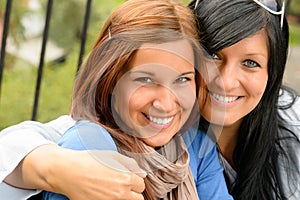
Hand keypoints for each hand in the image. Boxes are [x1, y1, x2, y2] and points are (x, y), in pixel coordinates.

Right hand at [9, 145, 145, 199]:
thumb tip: (142, 174)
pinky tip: (104, 194)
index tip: (128, 177)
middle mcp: (120, 194)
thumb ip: (130, 164)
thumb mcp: (112, 155)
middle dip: (133, 191)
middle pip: (138, 199)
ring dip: (125, 197)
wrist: (67, 171)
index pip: (141, 185)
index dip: (135, 180)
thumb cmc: (88, 160)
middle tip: (123, 184)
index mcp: (125, 179)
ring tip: (114, 189)